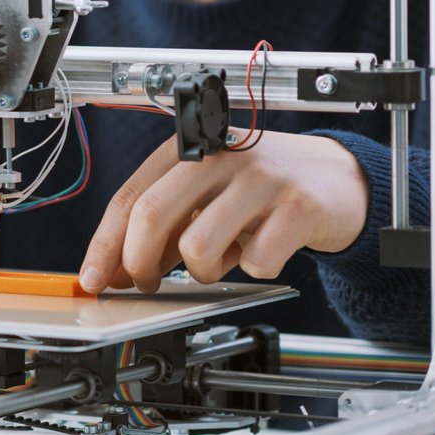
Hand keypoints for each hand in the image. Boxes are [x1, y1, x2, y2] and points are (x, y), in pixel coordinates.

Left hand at [80, 130, 368, 293]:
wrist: (339, 179)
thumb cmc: (262, 190)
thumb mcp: (205, 198)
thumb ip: (162, 228)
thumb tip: (116, 270)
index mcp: (187, 150)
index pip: (128, 197)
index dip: (105, 244)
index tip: (94, 279)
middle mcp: (220, 156)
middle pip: (151, 216)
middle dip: (139, 263)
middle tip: (148, 284)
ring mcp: (260, 179)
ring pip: (197, 247)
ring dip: (202, 272)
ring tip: (222, 259)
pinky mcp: (298, 207)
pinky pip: (254, 262)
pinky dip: (253, 269)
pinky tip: (265, 249)